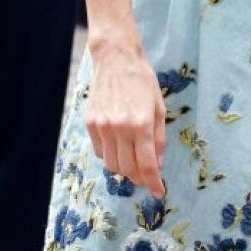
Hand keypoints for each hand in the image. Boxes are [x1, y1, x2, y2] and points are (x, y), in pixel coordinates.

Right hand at [86, 38, 165, 196]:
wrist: (116, 58)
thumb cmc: (142, 81)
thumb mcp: (159, 108)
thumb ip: (158, 138)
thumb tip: (157, 165)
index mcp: (141, 124)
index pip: (146, 165)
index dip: (154, 183)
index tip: (160, 192)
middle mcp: (120, 128)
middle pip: (127, 169)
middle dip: (139, 178)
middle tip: (147, 177)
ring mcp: (102, 126)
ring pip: (111, 164)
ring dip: (124, 169)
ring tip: (133, 162)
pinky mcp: (91, 123)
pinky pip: (99, 151)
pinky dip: (110, 155)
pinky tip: (119, 147)